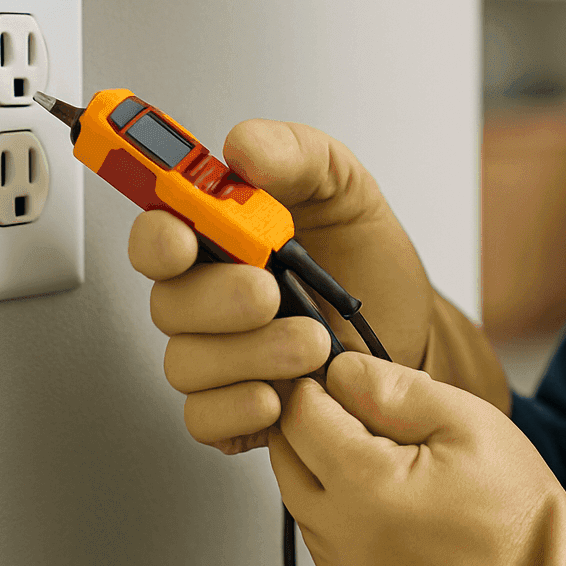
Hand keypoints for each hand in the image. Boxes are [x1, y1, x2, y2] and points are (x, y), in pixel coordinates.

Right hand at [126, 119, 434, 453]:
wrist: (410, 323)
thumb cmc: (364, 255)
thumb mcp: (343, 184)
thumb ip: (294, 152)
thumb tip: (243, 147)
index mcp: (218, 236)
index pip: (155, 234)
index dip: (157, 238)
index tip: (183, 239)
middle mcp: (207, 295)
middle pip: (168, 304)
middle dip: (218, 300)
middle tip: (270, 292)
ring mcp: (219, 353)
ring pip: (188, 363)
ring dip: (249, 354)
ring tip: (311, 342)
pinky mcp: (236, 406)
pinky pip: (205, 417)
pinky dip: (240, 408)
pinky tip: (283, 393)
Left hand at [272, 354, 565, 565]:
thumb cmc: (516, 511)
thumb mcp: (467, 422)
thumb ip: (395, 390)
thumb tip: (343, 369)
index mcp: (366, 486)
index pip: (299, 415)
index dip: (315, 383)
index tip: (338, 374)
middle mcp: (344, 538)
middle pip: (285, 459)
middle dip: (309, 424)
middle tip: (354, 409)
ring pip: (301, 505)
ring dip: (323, 472)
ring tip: (383, 458)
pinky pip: (327, 546)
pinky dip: (342, 518)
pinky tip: (389, 505)